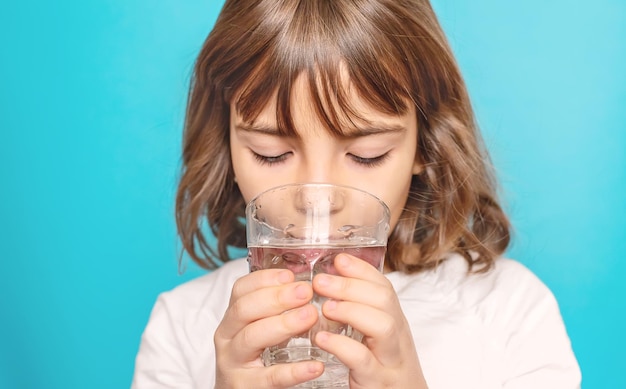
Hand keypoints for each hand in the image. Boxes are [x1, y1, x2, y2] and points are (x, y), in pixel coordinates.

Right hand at [213, 269, 323, 387]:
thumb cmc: (257, 358)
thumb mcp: (260, 328)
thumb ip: (277, 309)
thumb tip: (307, 284)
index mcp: (232, 318)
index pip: (241, 290)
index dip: (265, 278)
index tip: (290, 275)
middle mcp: (227, 337)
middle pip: (244, 309)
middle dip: (276, 297)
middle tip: (305, 292)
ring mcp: (232, 363)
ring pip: (251, 338)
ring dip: (283, 324)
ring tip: (310, 316)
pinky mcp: (244, 387)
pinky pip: (270, 377)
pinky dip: (294, 371)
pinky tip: (315, 366)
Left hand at [312, 254, 427, 388]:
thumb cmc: (385, 369)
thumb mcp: (377, 338)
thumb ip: (361, 312)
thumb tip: (334, 283)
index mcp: (395, 322)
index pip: (384, 287)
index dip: (361, 270)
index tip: (338, 259)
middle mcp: (397, 338)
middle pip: (385, 301)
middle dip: (351, 286)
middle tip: (320, 281)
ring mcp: (390, 360)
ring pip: (383, 327)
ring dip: (352, 311)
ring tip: (325, 307)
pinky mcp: (377, 382)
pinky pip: (364, 361)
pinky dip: (342, 346)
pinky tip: (323, 339)